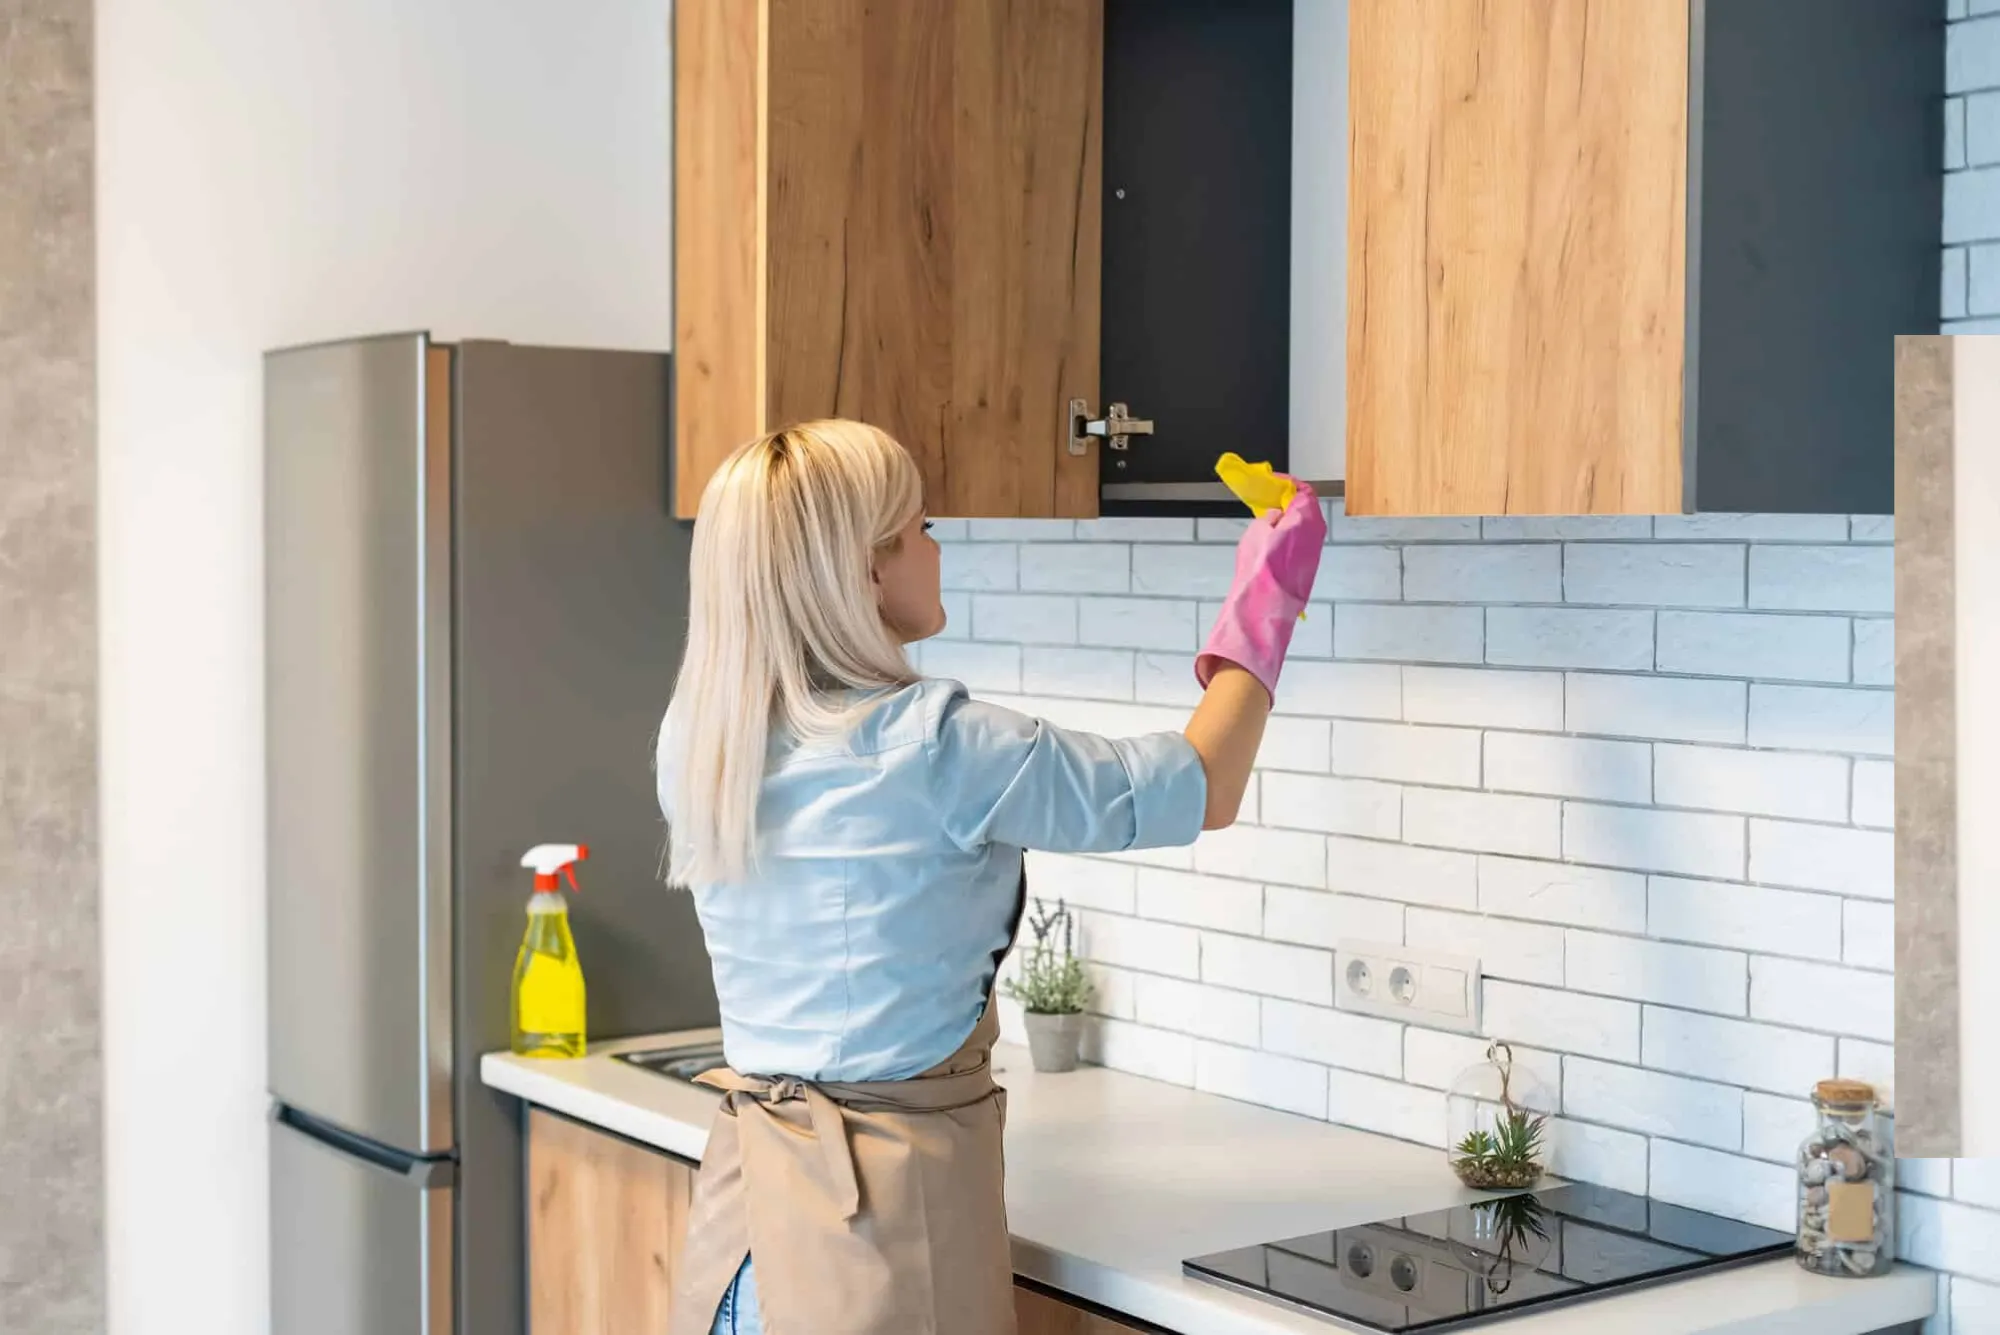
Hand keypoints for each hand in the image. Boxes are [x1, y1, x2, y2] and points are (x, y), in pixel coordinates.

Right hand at [1194, 480, 1325, 698]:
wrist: (1265, 605)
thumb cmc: (1259, 565)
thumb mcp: (1258, 530)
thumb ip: (1271, 516)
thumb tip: (1279, 515)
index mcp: (1306, 519)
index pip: (1304, 492)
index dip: (1289, 484)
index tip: (1274, 481)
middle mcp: (1316, 534)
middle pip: (1307, 509)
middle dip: (1290, 501)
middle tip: (1271, 498)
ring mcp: (1313, 552)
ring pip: (1305, 527)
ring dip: (1290, 519)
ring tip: (1270, 518)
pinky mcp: (1308, 567)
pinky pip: (1302, 543)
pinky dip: (1290, 535)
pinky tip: (1274, 539)